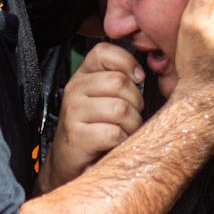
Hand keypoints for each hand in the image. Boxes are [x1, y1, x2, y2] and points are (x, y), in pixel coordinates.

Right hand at [38, 42, 144, 191]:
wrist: (69, 162)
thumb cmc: (95, 128)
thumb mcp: (105, 97)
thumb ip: (121, 80)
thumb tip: (144, 73)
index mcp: (83, 75)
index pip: (105, 52)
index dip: (128, 63)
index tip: (136, 80)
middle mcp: (75, 89)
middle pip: (119, 82)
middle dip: (135, 102)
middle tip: (130, 115)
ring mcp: (73, 112)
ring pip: (120, 109)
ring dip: (131, 125)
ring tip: (124, 131)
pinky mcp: (77, 136)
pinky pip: (114, 133)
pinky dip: (122, 141)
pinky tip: (115, 144)